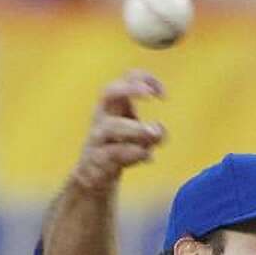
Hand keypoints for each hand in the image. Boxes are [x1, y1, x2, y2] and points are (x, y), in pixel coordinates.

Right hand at [73, 71, 166, 195]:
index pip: (128, 78)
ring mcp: (97, 137)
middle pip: (109, 92)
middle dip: (130, 89)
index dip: (147, 80)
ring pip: (112, 126)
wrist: (92, 176)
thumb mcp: (141, 137)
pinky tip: (149, 157)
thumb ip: (155, 133)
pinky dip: (134, 153)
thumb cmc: (119, 148)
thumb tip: (156, 132)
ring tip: (153, 134)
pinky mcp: (97, 159)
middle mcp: (102, 116)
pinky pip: (113, 153)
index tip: (163, 96)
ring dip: (136, 129)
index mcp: (113, 104)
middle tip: (149, 96)